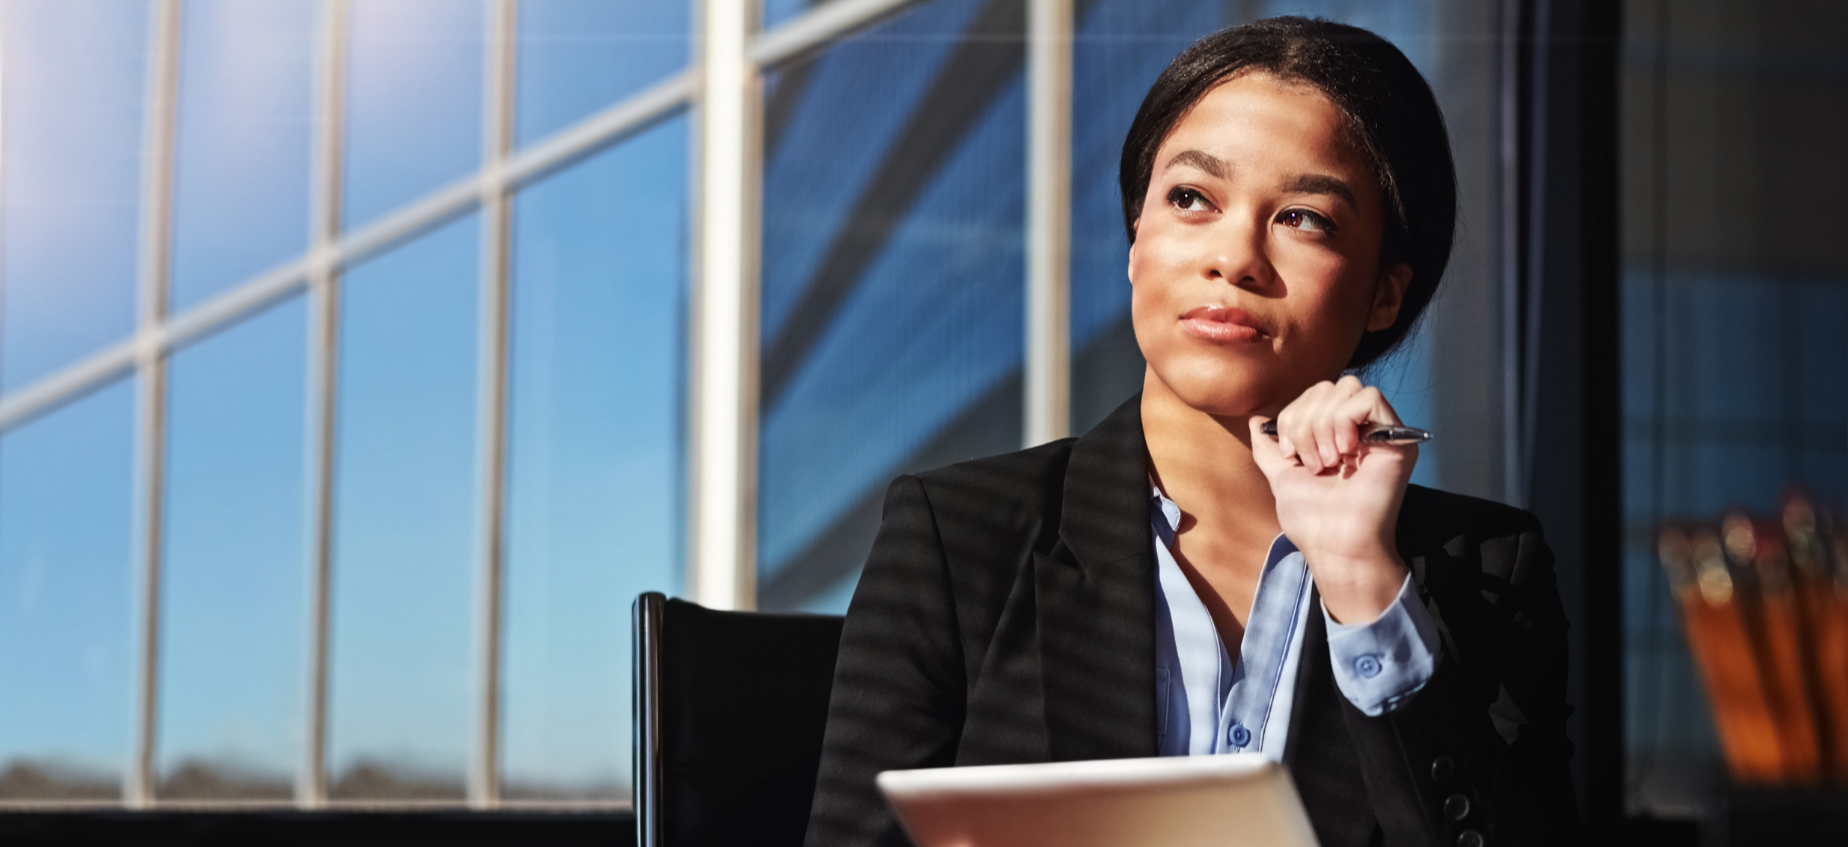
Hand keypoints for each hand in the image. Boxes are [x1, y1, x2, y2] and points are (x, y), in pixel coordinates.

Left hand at [1248, 375, 1414, 622]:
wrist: (1336, 545)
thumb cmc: (1313, 521)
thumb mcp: (1282, 477)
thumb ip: (1269, 448)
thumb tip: (1255, 419)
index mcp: (1336, 435)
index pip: (1314, 393)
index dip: (1293, 415)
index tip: (1290, 454)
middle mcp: (1361, 430)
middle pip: (1328, 386)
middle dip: (1305, 421)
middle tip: (1312, 462)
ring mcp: (1380, 432)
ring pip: (1347, 388)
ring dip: (1323, 425)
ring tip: (1327, 462)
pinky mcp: (1397, 437)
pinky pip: (1368, 398)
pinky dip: (1344, 422)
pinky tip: (1343, 454)